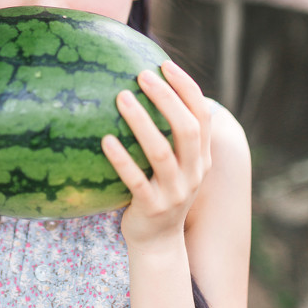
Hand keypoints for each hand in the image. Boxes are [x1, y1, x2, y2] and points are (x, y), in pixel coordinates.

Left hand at [101, 60, 211, 251]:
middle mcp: (194, 173)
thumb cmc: (159, 191)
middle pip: (186, 129)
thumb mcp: (174, 164)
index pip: (202, 115)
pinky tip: (105, 140)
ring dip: (141, 122)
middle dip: (166, 99)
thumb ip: (171, 134)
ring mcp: (175, 192)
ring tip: (122, 97)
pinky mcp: (152, 208)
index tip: (165, 64)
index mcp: (202, 158)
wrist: (157, 243)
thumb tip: (145, 89)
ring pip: (161, 152)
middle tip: (142, 75)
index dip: (186, 88)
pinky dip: (122, 159)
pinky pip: (136, 181)